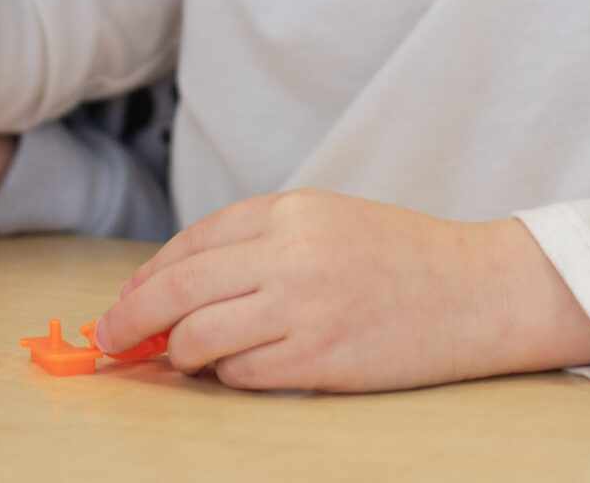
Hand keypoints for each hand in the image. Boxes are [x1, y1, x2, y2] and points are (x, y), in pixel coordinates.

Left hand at [91, 190, 589, 390]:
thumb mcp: (326, 223)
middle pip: (176, 288)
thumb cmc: (403, 258)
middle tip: (109, 340)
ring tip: (184, 357)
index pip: (189, 244)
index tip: (124, 301)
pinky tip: (238, 371)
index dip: (146, 277)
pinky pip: (243, 374)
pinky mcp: (320, 359)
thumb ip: (259, 244)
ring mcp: (303, 309)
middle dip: (130, 318)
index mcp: (289, 212)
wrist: (480, 290)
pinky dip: (229, 377)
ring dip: (179, 353)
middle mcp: (289, 255)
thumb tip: (181, 283)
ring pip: (198, 336)